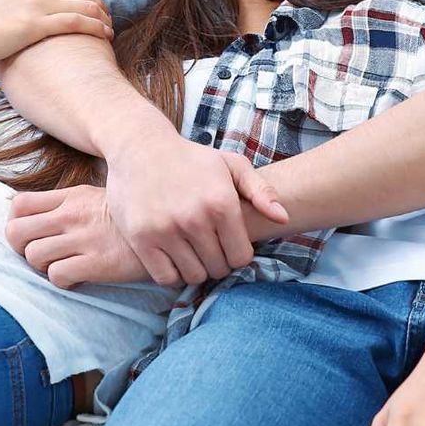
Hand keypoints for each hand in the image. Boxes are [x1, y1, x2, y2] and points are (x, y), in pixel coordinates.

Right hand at [0, 0, 112, 70]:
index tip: (101, 14)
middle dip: (104, 11)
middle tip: (109, 27)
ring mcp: (38, 0)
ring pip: (89, 7)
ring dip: (105, 21)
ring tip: (108, 34)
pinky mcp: (35, 23)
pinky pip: (78, 22)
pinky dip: (97, 29)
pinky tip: (105, 37)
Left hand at [4, 185, 149, 287]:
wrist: (169, 226)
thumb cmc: (131, 217)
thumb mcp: (99, 197)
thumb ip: (72, 204)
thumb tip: (47, 217)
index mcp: (71, 197)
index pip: (19, 205)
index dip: (15, 223)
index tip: (31, 235)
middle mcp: (71, 215)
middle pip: (16, 232)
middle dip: (21, 249)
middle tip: (41, 256)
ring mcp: (83, 238)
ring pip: (33, 256)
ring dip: (42, 267)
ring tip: (62, 267)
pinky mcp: (97, 262)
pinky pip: (58, 276)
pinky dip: (63, 282)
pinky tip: (79, 279)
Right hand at [103, 130, 288, 285]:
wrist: (141, 148)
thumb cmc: (192, 159)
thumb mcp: (231, 164)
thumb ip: (261, 191)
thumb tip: (283, 217)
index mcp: (221, 203)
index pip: (241, 257)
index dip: (237, 254)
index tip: (228, 244)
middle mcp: (194, 219)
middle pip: (218, 268)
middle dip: (218, 261)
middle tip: (210, 247)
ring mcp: (166, 230)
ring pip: (194, 275)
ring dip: (196, 268)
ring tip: (192, 251)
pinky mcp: (141, 239)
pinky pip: (166, 277)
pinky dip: (172, 273)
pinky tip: (174, 256)